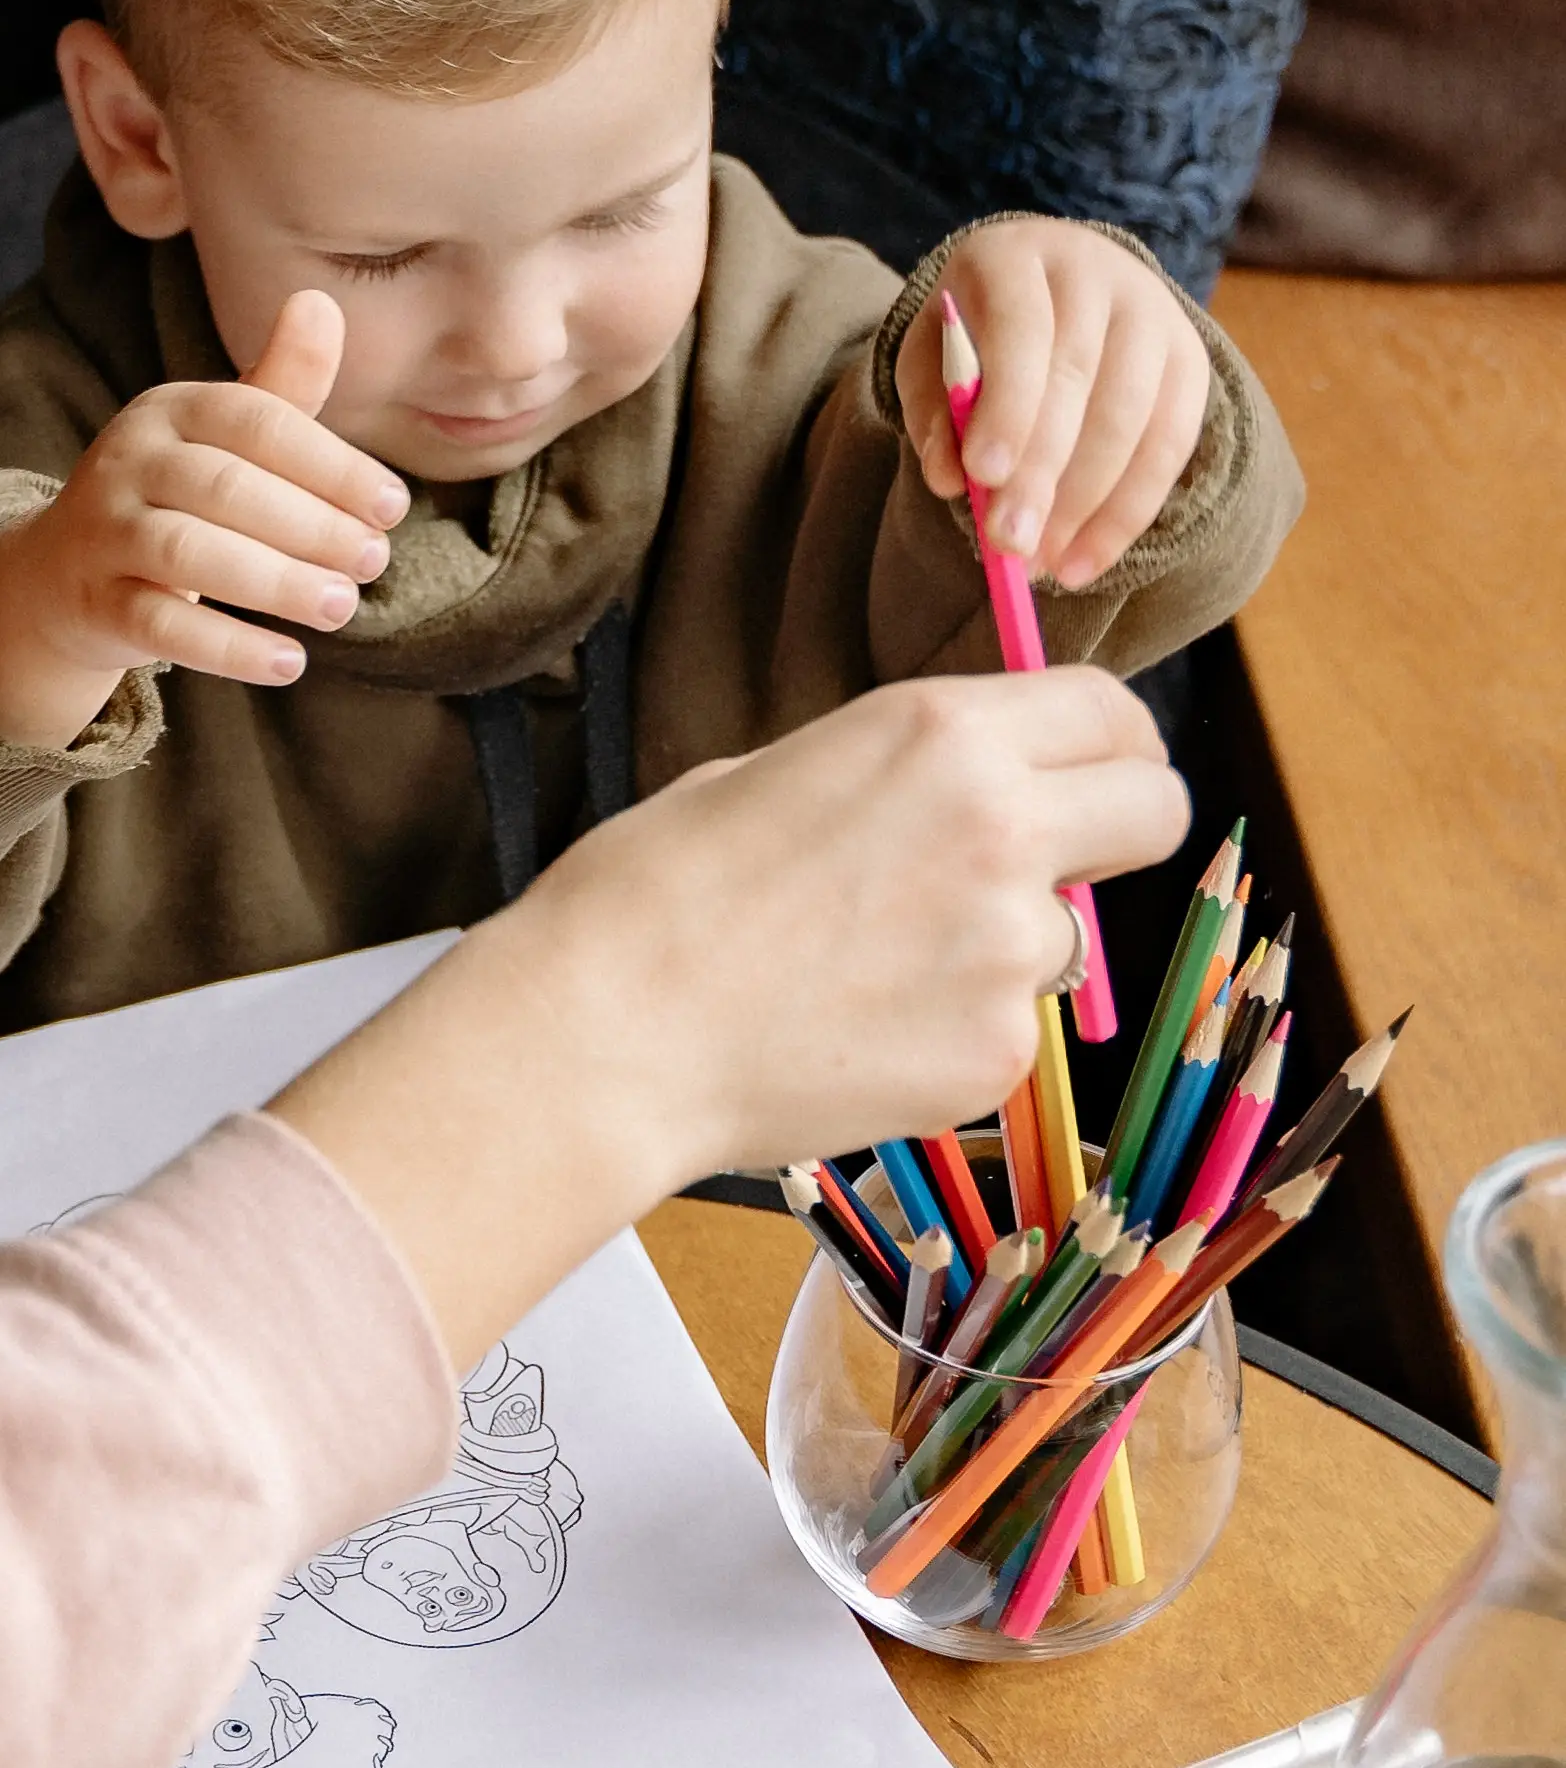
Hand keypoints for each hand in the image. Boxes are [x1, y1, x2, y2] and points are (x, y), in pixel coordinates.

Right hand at [0, 291, 408, 749]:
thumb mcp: (223, 438)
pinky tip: (289, 661)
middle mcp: (129, 461)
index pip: (256, 423)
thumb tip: (321, 299)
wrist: (62, 574)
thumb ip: (280, 385)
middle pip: (226, 488)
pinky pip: (162, 626)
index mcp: (171, 410)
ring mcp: (105, 533)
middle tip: (374, 562)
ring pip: (189, 554)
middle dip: (311, 525)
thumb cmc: (174, 496)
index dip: (331, 464)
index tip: (393, 506)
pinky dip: (229, 647)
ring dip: (275, 583)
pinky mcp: (97, 603)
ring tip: (341, 607)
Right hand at [275, 670, 1184, 1364]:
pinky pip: (1009, 1031)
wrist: (609, 1034)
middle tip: (1050, 861)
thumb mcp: (784, 770)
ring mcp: (1008, 951)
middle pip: (1158, 810)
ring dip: (1006, 946)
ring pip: (1069, 936)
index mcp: (944, 734)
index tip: (1092, 770)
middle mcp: (1002, 828)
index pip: (1113, 712)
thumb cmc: (656, 891)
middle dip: (1118, 830)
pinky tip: (857, 1030)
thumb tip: (962, 790)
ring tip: (878, 967)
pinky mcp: (994, 1055)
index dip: (1110, 743)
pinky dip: (953, 1032)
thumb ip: (904, 773)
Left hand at [893, 220, 1209, 590]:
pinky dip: (1127, 512)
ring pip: (1131, 416)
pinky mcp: (1190, 357)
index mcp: (1016, 256)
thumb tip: (950, 481)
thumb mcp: (931, 358)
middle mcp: (1096, 270)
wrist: (1052, 288)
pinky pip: (1169, 444)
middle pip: (1077, 377)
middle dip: (1042, 472)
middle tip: (1009, 545)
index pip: (1020, 329)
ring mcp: (1153, 311)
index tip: (981, 478)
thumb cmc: (977, 334)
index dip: (1006, 405)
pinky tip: (1086, 558)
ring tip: (1042, 564)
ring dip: (1086, 503)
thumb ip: (934, 412)